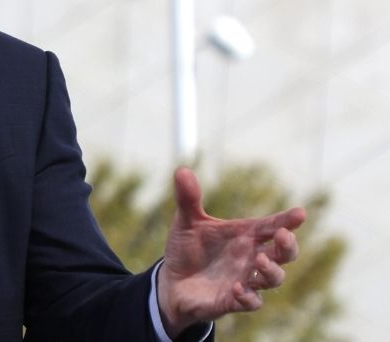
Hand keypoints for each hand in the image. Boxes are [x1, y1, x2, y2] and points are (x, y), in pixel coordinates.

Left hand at [157, 167, 305, 336]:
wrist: (171, 281)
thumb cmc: (187, 249)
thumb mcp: (186, 222)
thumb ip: (188, 199)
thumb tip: (181, 170)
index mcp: (245, 235)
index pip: (272, 226)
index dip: (287, 220)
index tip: (300, 213)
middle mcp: (250, 257)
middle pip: (284, 254)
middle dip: (289, 246)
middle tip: (283, 236)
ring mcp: (245, 279)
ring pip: (273, 279)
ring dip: (271, 271)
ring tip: (259, 259)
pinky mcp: (232, 301)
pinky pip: (251, 303)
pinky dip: (247, 297)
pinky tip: (236, 287)